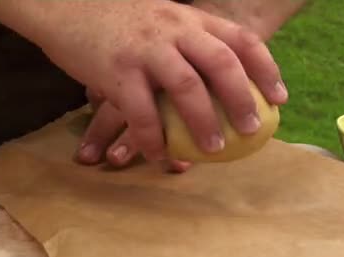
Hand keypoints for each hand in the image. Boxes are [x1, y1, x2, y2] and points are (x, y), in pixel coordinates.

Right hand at [29, 0, 287, 162]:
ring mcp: (145, 49)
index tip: (280, 98)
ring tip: (215, 150)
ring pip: (186, 88)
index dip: (266, 69)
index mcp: (189, 18)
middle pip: (221, 63)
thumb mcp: (160, 17)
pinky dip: (153, 138)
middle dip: (242, 99)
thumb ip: (186, 40)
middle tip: (252, 130)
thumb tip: (214, 79)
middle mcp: (173, 29)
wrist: (63, 5)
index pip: (240, 39)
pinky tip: (160, 155)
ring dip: (204, 122)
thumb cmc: (115, 18)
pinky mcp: (116, 71)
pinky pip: (141, 113)